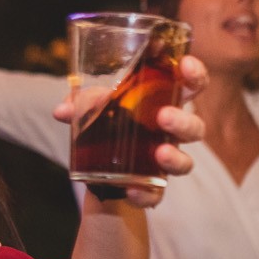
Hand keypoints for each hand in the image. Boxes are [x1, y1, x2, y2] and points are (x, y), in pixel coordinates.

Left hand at [50, 56, 206, 206]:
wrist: (99, 168)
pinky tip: (131, 190)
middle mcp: (172, 134)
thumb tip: (63, 111)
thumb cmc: (108, 122)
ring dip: (175, 157)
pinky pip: (156, 194)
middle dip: (184, 122)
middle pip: (195, 127)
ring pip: (185, 162)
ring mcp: (165, 161)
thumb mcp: (96, 107)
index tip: (184, 64)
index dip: (195, 74)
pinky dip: (145, 194)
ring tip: (160, 153)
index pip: (192, 85)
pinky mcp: (153, 188)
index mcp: (165, 104)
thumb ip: (84, 104)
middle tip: (164, 117)